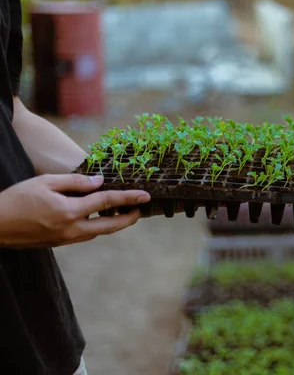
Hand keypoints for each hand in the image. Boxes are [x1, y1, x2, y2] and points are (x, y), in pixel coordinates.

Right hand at [0, 174, 150, 248]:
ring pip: (98, 233)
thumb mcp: (46, 182)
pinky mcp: (59, 243)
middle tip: (140, 210)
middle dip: (129, 218)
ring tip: (123, 212)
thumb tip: (100, 182)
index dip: (129, 198)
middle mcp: (71, 229)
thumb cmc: (17, 199)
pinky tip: (97, 218)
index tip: (146, 196)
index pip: (107, 203)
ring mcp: (66, 239)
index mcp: (70, 211)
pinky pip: (85, 235)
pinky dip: (96, 227)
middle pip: (110, 226)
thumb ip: (75, 182)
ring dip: (113, 224)